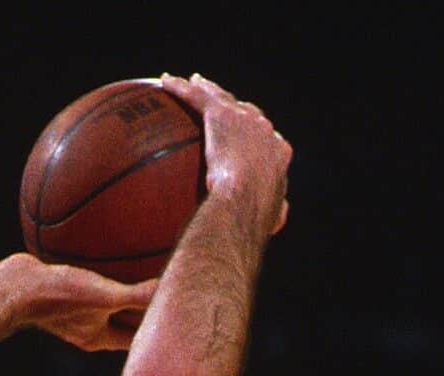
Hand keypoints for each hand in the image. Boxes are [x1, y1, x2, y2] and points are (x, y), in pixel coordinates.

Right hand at [9, 254, 158, 351]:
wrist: (11, 288)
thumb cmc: (57, 296)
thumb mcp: (104, 296)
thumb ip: (138, 296)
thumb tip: (173, 289)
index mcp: (99, 338)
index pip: (138, 340)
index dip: (159, 333)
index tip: (180, 319)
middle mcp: (87, 329)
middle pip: (124, 323)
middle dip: (145, 312)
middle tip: (169, 295)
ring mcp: (72, 311)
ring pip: (106, 303)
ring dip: (124, 291)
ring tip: (143, 274)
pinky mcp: (60, 291)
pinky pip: (89, 282)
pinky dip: (102, 271)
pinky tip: (106, 249)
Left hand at [161, 73, 290, 235]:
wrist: (244, 203)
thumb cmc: (252, 218)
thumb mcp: (267, 220)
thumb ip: (271, 215)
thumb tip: (270, 226)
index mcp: (278, 155)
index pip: (266, 138)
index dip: (256, 135)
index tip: (245, 137)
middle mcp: (265, 131)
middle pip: (247, 112)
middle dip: (234, 106)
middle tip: (220, 105)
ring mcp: (244, 119)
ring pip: (221, 98)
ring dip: (206, 89)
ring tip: (192, 82)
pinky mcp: (222, 115)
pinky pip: (198, 97)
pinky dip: (182, 89)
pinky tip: (165, 82)